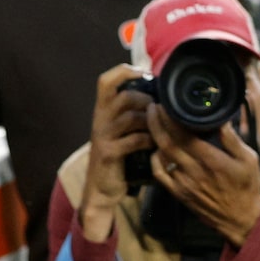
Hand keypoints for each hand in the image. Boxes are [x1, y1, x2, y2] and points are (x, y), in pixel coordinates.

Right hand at [80, 64, 156, 230]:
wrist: (101, 189)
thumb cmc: (117, 156)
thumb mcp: (120, 131)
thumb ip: (131, 113)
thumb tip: (157, 95)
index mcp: (102, 111)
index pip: (106, 81)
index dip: (123, 71)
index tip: (143, 73)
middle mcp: (100, 120)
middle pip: (123, 97)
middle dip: (146, 101)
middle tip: (158, 110)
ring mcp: (103, 137)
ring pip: (130, 118)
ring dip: (150, 121)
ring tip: (160, 128)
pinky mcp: (109, 153)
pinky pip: (133, 140)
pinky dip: (148, 140)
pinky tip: (155, 145)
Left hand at [149, 111, 259, 247]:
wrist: (240, 219)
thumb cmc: (247, 187)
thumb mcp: (249, 160)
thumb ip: (233, 140)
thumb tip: (221, 119)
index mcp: (213, 161)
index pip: (184, 136)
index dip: (170, 119)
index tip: (165, 105)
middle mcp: (195, 172)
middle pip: (167, 143)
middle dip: (156, 123)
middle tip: (152, 107)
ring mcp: (184, 184)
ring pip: (161, 157)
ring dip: (154, 138)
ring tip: (152, 122)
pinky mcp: (179, 194)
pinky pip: (160, 174)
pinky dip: (155, 159)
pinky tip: (157, 148)